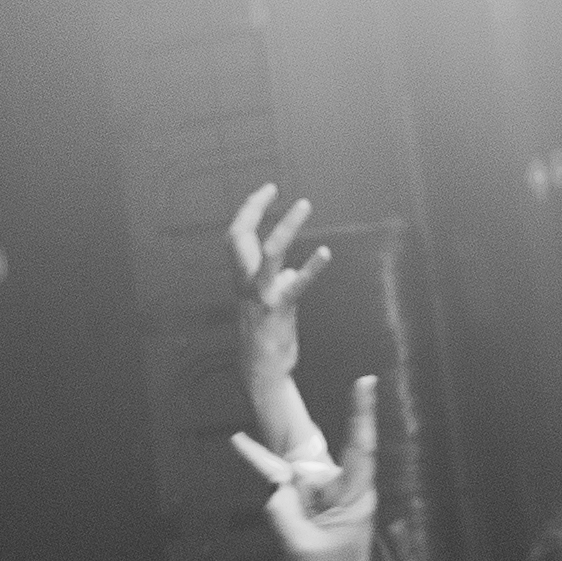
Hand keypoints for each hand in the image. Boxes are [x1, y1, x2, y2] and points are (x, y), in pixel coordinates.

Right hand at [226, 185, 329, 434]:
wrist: (264, 372)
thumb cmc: (268, 335)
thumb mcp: (268, 302)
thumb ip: (278, 281)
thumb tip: (291, 270)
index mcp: (242, 278)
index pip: (237, 236)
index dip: (249, 211)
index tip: (266, 192)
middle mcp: (246, 283)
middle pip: (238, 237)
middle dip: (253, 209)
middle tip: (272, 188)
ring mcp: (262, 296)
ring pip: (269, 253)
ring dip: (286, 227)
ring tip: (303, 205)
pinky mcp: (281, 310)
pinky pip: (296, 285)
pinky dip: (311, 268)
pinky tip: (325, 253)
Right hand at [228, 373, 387, 560]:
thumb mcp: (298, 548)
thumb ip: (282, 512)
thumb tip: (274, 484)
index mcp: (355, 498)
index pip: (360, 449)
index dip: (361, 414)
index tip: (365, 382)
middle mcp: (346, 491)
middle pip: (311, 465)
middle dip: (290, 472)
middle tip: (246, 444)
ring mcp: (333, 497)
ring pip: (298, 481)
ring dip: (288, 504)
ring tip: (295, 534)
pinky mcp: (320, 504)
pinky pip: (295, 492)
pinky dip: (285, 502)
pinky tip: (289, 527)